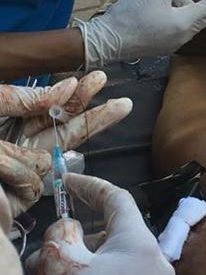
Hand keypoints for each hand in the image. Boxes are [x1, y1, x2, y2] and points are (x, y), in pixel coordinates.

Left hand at [0, 73, 131, 215]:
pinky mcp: (14, 197)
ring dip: (35, 147)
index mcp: (14, 120)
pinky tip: (4, 167)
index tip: (102, 77)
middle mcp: (20, 145)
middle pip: (67, 133)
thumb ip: (26, 99)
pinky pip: (30, 182)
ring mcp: (16, 172)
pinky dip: (15, 171)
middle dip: (95, 118)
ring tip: (30, 140)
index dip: (80, 94)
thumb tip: (68, 87)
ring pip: (48, 159)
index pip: (56, 106)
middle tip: (125, 104)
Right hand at [30, 174, 174, 274]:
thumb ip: (63, 232)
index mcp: (142, 244)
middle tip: (55, 248)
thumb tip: (72, 229)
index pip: (118, 199)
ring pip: (124, 267)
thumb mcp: (57, 262)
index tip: (67, 182)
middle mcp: (161, 267)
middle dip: (85, 238)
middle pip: (121, 236)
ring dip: (94, 267)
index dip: (89, 186)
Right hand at [75, 0, 205, 69]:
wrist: (107, 41)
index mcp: (185, 23)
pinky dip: (183, 14)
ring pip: (193, 22)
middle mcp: (184, 36)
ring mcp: (174, 43)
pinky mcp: (164, 44)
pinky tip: (169, 4)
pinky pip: (182, 28)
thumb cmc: (131, 15)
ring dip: (193, 5)